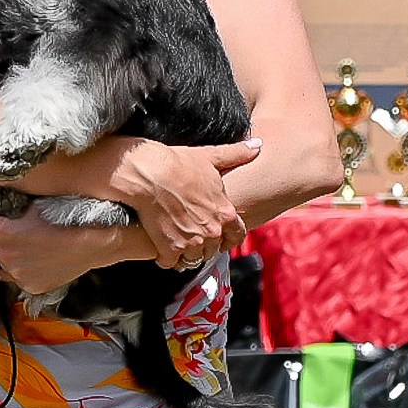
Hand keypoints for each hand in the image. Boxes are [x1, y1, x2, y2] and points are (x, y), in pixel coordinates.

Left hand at [0, 207, 125, 301]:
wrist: (88, 244)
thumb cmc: (65, 223)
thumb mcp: (35, 207)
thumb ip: (14, 210)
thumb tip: (5, 211)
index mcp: (2, 231)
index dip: (1, 219)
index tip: (7, 219)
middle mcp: (5, 254)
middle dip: (5, 238)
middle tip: (20, 233)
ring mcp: (16, 272)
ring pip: (5, 262)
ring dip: (12, 255)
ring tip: (27, 248)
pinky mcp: (28, 285)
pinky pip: (17, 279)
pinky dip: (22, 271)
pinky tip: (27, 264)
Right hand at [108, 138, 258, 268]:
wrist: (150, 174)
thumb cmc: (178, 164)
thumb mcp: (210, 157)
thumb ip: (235, 154)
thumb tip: (257, 145)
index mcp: (225, 212)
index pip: (236, 236)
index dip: (227, 238)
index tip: (219, 238)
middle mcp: (211, 231)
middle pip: (212, 250)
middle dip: (204, 245)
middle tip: (191, 237)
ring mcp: (191, 242)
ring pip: (192, 259)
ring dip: (185, 253)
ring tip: (175, 243)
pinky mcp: (169, 248)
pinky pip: (170, 263)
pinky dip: (165, 257)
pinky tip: (160, 246)